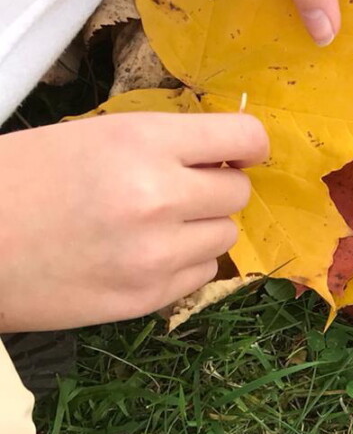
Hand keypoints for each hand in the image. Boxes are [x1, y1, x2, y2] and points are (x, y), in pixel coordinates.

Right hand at [0, 115, 267, 331]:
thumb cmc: (17, 180)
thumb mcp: (90, 137)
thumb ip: (159, 145)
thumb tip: (224, 153)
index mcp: (142, 144)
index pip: (244, 137)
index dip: (247, 144)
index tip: (239, 152)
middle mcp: (159, 198)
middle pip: (238, 192)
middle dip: (214, 189)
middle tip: (174, 189)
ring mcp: (156, 254)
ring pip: (225, 237)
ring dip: (199, 229)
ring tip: (148, 224)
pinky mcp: (147, 297)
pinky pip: (201, 274)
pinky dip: (182, 263)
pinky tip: (139, 254)